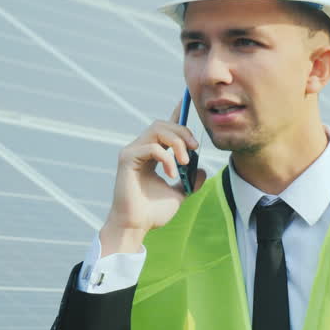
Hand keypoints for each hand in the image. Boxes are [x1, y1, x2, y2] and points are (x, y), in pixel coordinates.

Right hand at [99, 101, 205, 255]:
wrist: (137, 227)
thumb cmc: (153, 213)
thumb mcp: (180, 194)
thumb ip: (190, 180)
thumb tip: (202, 169)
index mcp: (150, 154)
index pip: (164, 129)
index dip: (176, 114)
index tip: (187, 103)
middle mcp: (139, 149)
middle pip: (163, 124)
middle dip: (183, 132)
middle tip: (195, 148)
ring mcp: (132, 152)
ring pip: (157, 130)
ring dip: (176, 142)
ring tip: (184, 161)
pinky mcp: (127, 158)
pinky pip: (151, 146)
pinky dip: (166, 157)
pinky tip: (171, 173)